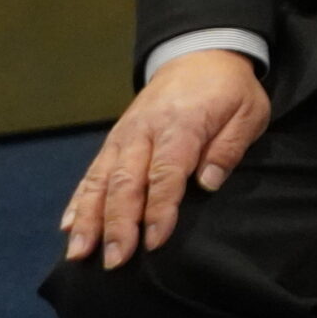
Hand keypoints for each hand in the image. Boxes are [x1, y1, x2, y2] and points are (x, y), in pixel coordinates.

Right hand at [61, 50, 268, 269]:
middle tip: (115, 261)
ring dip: (89, 219)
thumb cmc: (229, 90)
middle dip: (118, 224)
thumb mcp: (248, 112)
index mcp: (180, 125)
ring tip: (79, 253)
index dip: (159, 209)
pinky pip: (92, 172)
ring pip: (101, 180)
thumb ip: (230, 147)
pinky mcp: (115, 140)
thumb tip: (209, 182)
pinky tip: (68, 227)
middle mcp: (144, 131)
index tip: (156, 241)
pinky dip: (78, 200)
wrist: (199, 56)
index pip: (166, 172)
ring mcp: (124, 136)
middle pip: (126, 182)